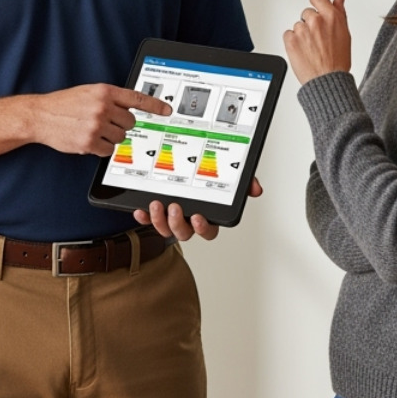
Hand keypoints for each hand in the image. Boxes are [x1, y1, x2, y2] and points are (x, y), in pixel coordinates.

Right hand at [31, 83, 171, 156]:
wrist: (40, 116)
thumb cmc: (64, 104)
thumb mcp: (88, 92)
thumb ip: (109, 98)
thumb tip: (130, 109)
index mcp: (104, 92)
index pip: (136, 99)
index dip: (155, 106)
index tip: (167, 111)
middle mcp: (102, 107)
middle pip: (130, 123)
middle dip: (121, 125)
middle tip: (106, 123)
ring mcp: (96, 125)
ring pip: (120, 138)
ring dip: (110, 137)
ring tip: (93, 130)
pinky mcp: (89, 142)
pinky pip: (108, 150)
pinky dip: (101, 148)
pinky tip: (88, 139)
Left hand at [135, 177, 262, 241]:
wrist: (178, 164)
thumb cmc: (208, 175)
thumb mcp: (229, 175)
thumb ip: (243, 181)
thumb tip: (255, 189)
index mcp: (207, 214)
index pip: (209, 229)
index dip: (203, 228)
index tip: (197, 217)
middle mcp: (188, 219)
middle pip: (185, 233)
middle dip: (178, 224)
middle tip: (174, 207)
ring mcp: (170, 217)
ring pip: (166, 229)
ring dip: (160, 220)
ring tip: (156, 204)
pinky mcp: (154, 212)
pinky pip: (148, 220)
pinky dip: (143, 216)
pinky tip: (140, 209)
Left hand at [282, 0, 350, 83]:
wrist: (327, 80)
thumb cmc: (338, 61)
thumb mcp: (345, 33)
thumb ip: (340, 12)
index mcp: (331, 17)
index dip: (317, 4)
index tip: (317, 10)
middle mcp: (316, 21)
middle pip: (307, 13)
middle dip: (310, 23)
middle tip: (317, 39)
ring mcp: (302, 30)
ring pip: (298, 25)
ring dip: (302, 34)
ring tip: (311, 48)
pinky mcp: (291, 40)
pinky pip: (288, 34)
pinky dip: (292, 42)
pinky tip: (303, 51)